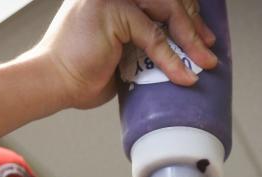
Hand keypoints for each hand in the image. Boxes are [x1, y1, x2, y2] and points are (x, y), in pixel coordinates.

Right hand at [30, 0, 217, 109]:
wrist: (52, 82)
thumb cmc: (80, 71)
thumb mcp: (121, 48)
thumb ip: (143, 37)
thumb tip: (177, 46)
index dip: (187, 9)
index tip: (203, 33)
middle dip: (194, 23)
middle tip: (208, 48)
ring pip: (167, 9)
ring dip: (190, 38)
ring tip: (204, 62)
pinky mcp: (111, 10)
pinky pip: (153, 34)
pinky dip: (172, 58)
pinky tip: (183, 75)